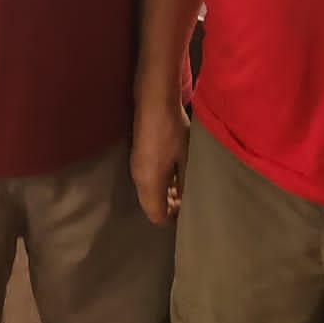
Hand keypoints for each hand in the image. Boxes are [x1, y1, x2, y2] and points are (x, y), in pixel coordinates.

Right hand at [131, 100, 188, 225]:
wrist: (154, 101)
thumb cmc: (172, 130)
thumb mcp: (186, 159)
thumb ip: (185, 183)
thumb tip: (188, 201)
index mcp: (150, 183)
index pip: (156, 215)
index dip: (171, 221)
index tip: (187, 217)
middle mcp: (139, 179)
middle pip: (150, 206)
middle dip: (168, 209)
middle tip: (187, 203)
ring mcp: (136, 167)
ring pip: (148, 193)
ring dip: (164, 195)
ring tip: (183, 189)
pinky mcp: (137, 157)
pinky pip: (146, 180)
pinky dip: (159, 184)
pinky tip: (174, 174)